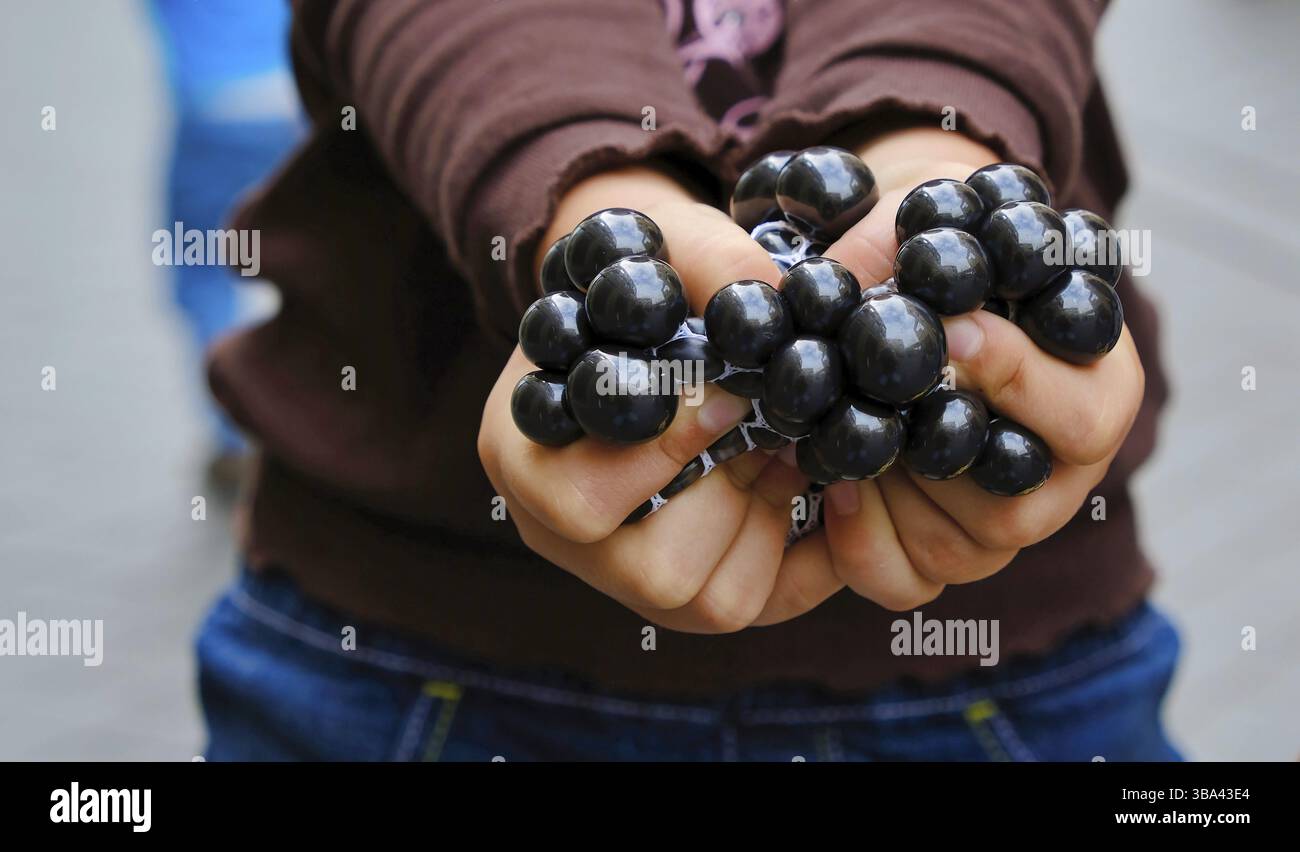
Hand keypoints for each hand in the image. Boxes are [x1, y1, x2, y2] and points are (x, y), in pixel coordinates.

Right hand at [478, 165, 812, 632]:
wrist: (656, 314)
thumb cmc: (652, 280)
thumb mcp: (670, 249)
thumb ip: (713, 263)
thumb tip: (775, 302)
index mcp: (519, 454)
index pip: (578, 502)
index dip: (666, 454)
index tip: (724, 394)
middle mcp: (556, 532)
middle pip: (652, 573)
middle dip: (728, 494)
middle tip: (760, 428)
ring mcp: (616, 572)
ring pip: (706, 600)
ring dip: (761, 519)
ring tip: (771, 447)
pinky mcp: (679, 591)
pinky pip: (753, 603)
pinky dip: (799, 550)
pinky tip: (795, 481)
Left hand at [756, 127, 1145, 620]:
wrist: (895, 293)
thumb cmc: (924, 252)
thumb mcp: (919, 225)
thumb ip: (894, 248)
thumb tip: (843, 289)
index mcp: (1092, 385)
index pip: (1086, 413)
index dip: (1018, 380)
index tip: (950, 331)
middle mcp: (1056, 466)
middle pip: (1020, 504)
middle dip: (933, 452)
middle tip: (877, 402)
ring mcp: (1002, 519)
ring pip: (963, 550)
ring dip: (892, 494)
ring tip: (842, 433)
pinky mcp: (944, 551)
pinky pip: (909, 582)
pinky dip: (861, 545)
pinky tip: (833, 487)